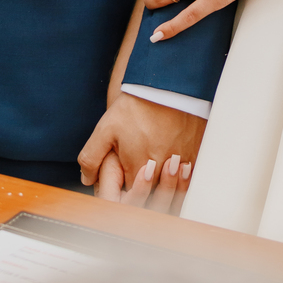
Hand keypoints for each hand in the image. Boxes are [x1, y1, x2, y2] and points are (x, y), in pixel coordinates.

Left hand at [78, 92, 202, 200]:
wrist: (167, 84)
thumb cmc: (136, 106)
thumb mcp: (106, 129)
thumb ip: (92, 157)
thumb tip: (87, 179)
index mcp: (138, 170)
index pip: (133, 198)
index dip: (127, 195)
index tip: (124, 186)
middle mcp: (162, 171)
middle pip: (155, 194)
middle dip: (148, 191)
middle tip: (141, 176)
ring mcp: (181, 162)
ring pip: (175, 185)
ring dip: (167, 183)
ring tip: (159, 170)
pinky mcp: (196, 151)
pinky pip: (191, 173)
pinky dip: (183, 173)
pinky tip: (176, 163)